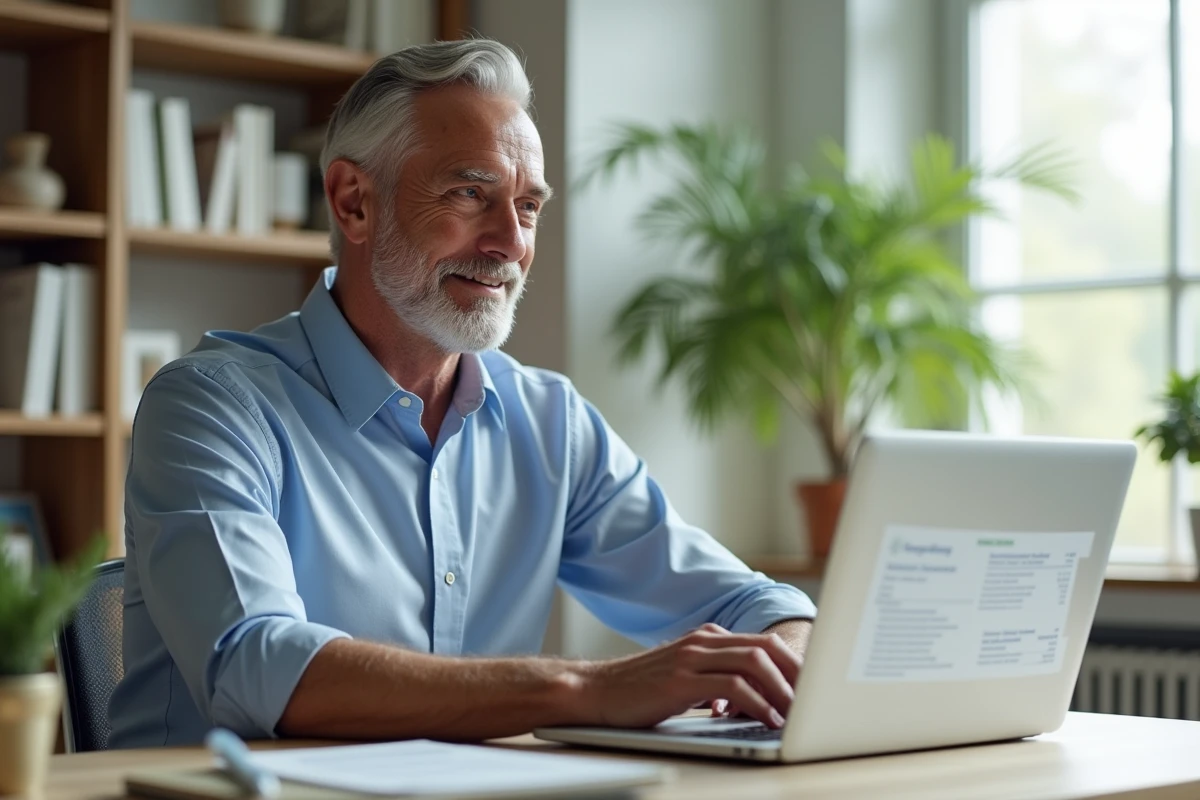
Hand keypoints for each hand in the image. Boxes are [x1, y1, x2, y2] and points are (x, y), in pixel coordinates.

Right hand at [578, 623, 801, 729]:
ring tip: (797, 715)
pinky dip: (758, 703)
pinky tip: (767, 720)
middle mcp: (703, 641)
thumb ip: (717, 681)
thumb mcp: (685, 678)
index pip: (763, 643)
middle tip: (815, 701)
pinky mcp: (681, 680)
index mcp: (707, 637)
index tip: (812, 689)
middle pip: (766, 648)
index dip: (794, 664)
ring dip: (783, 691)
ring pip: (755, 663)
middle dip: (797, 674)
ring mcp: (692, 657)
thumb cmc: (640, 691)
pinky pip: (733, 687)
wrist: (595, 691)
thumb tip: (758, 703)